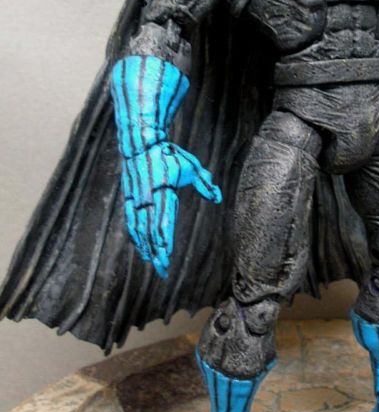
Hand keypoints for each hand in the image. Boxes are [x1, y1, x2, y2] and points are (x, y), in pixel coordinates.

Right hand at [120, 141, 221, 276]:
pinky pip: (131, 222)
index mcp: (161, 190)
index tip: (168, 255)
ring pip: (138, 228)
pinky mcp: (129, 198)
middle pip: (150, 229)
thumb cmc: (170, 154)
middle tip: (163, 270)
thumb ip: (204, 182)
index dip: (164, 239)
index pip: (163, 219)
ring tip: (152, 263)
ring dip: (145, 247)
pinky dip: (136, 237)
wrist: (140, 141)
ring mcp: (135, 198)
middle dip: (156, 251)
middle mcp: (146, 196)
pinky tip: (141, 248)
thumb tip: (217, 198)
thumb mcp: (191, 166)